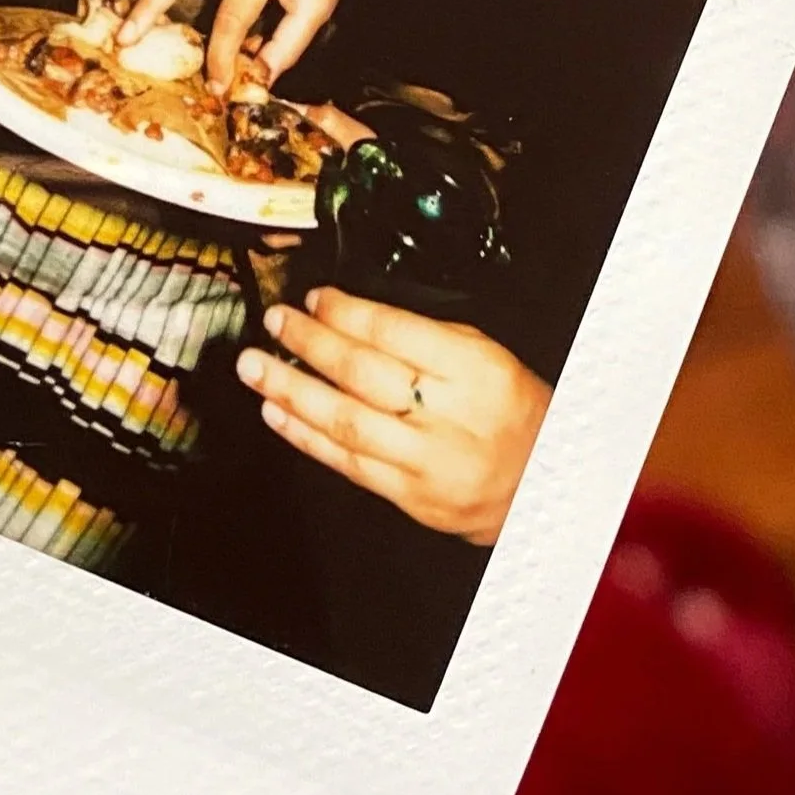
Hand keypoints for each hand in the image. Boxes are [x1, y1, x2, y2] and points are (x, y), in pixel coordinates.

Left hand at [236, 286, 548, 545]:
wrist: (540, 484)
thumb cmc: (511, 410)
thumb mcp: (486, 355)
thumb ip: (425, 337)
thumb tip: (350, 317)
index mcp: (473, 370)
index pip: (395, 332)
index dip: (344, 312)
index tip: (313, 298)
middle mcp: (447, 416)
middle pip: (362, 373)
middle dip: (308, 344)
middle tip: (274, 322)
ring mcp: (425, 461)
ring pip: (344, 421)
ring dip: (290, 391)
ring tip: (254, 368)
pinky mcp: (408, 496)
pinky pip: (346, 462)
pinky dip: (304, 436)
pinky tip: (275, 414)